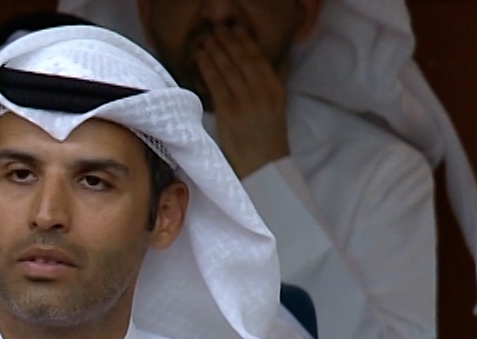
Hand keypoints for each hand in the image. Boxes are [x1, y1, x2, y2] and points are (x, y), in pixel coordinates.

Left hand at [195, 26, 290, 177]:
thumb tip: (259, 65)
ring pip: (228, 69)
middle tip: (216, 31)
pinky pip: (216, 84)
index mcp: (276, 90)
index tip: (235, 31)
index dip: (245, 42)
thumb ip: (269, 87)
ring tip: (205, 41)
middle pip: (243, 59)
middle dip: (228, 41)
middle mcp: (263, 93)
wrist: (264, 170)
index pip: (259, 59)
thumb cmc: (267, 142)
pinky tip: (200, 59)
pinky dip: (207, 69)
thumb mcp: (276, 109)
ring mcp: (246, 102)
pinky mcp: (229, 113)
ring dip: (215, 51)